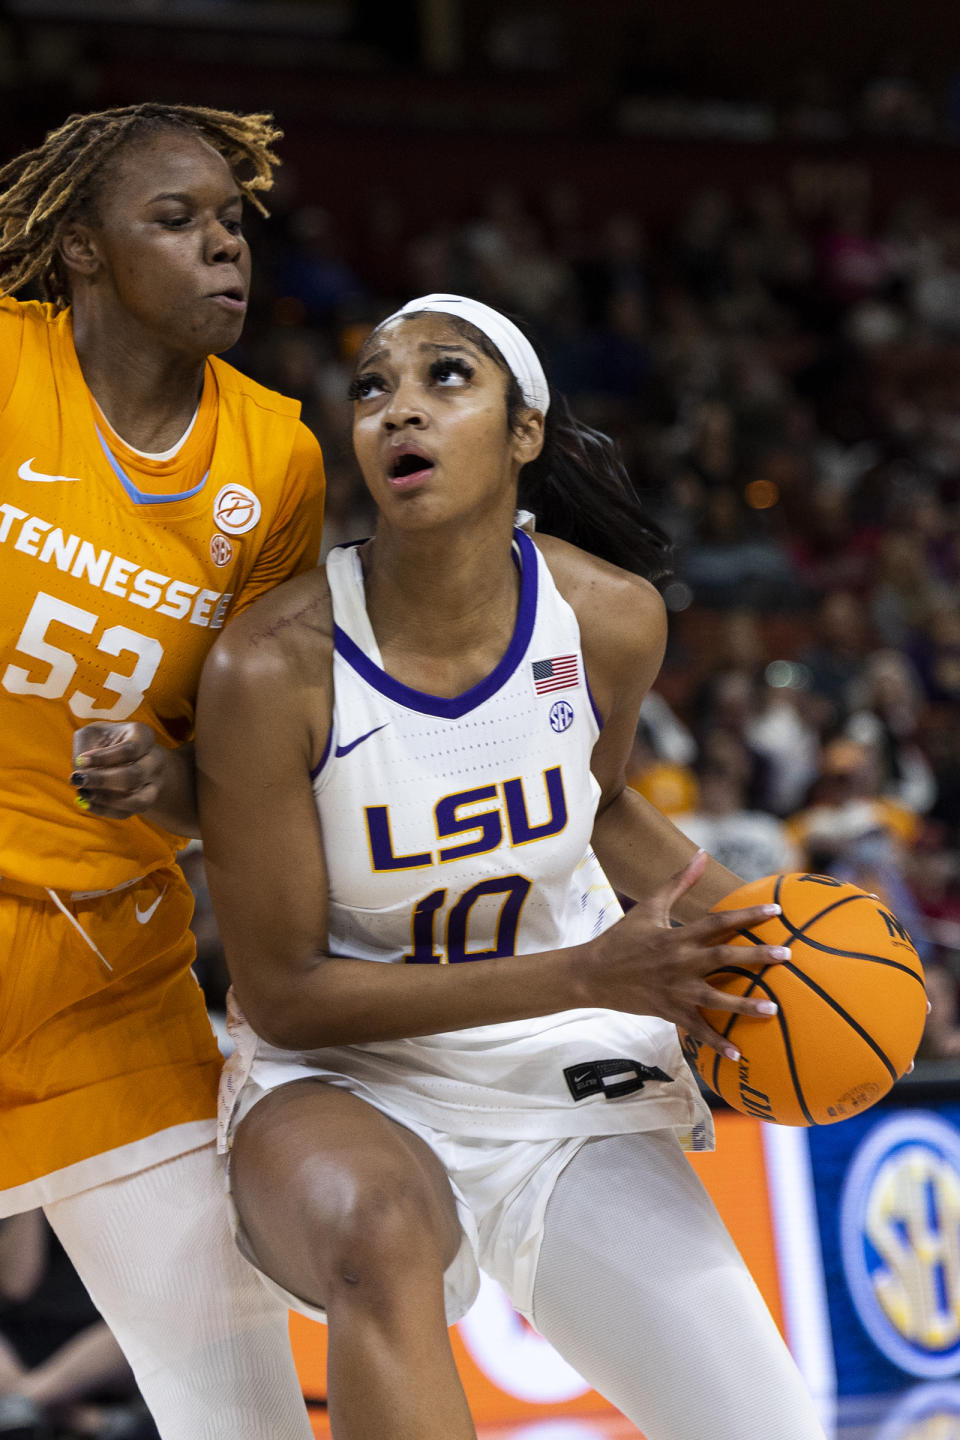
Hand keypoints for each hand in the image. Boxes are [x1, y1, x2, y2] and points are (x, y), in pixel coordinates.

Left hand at [70, 722, 166, 819]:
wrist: (122, 753)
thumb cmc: (103, 740)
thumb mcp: (92, 734)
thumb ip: (85, 750)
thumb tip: (82, 776)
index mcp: (144, 736)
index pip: (130, 749)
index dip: (104, 757)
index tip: (80, 760)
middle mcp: (155, 760)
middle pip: (136, 776)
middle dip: (103, 780)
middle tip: (77, 779)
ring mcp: (153, 783)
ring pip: (139, 801)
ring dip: (107, 800)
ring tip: (83, 793)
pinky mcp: (145, 801)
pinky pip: (128, 812)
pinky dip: (105, 810)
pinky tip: (87, 802)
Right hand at [580, 850, 789, 1058]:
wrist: (592, 975)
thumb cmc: (622, 938)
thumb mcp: (649, 907)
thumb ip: (678, 882)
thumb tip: (700, 855)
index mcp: (677, 936)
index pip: (719, 922)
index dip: (748, 915)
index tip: (776, 911)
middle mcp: (680, 963)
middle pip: (724, 958)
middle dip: (757, 957)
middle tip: (787, 955)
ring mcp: (676, 991)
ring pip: (716, 999)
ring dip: (745, 1005)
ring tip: (773, 1009)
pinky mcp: (670, 1012)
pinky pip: (697, 1030)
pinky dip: (717, 1043)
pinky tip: (739, 1053)